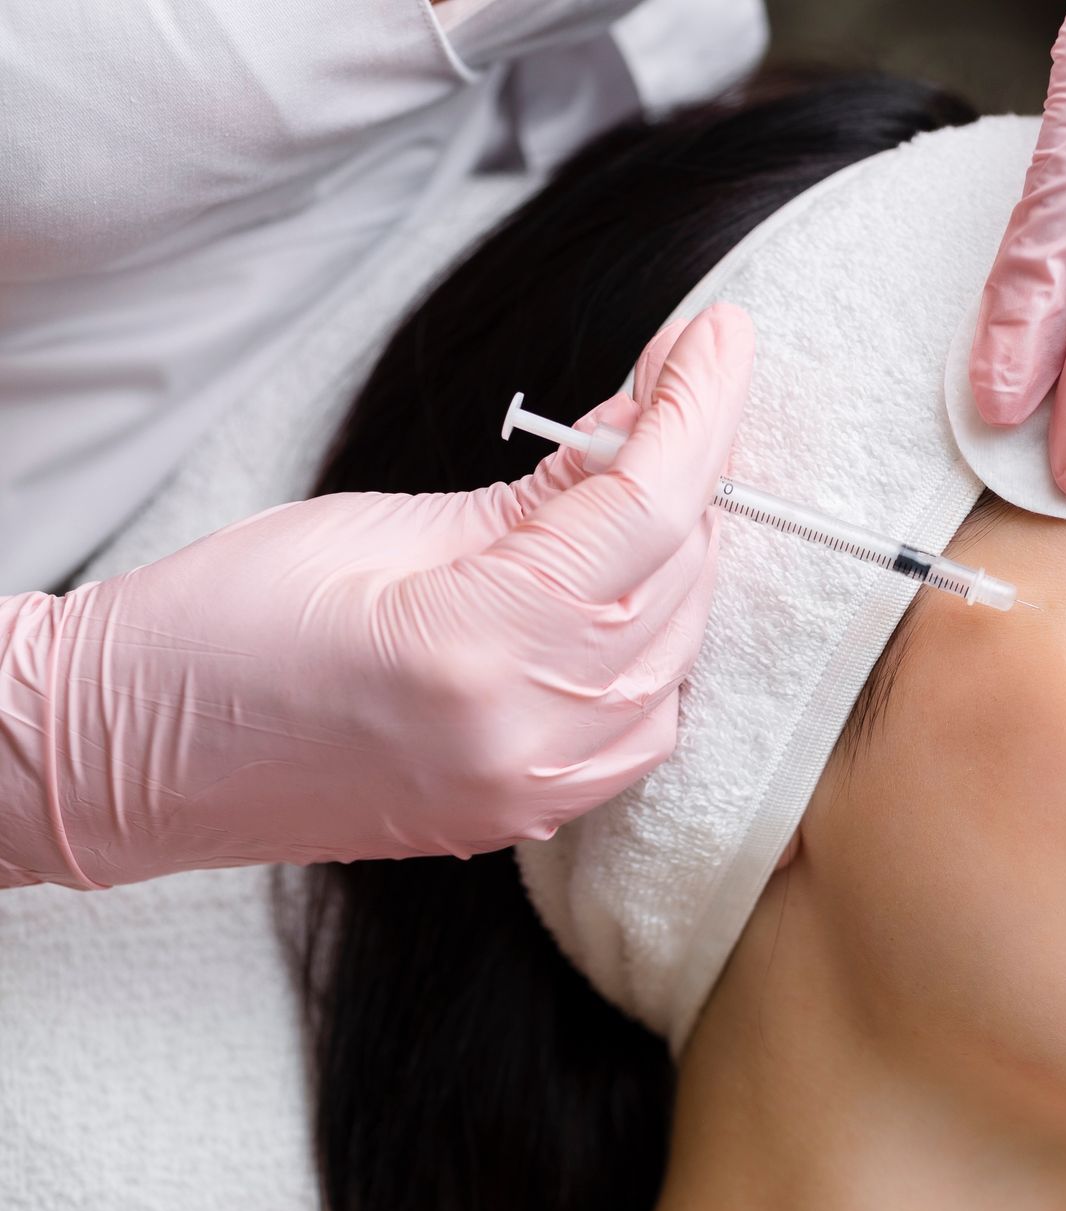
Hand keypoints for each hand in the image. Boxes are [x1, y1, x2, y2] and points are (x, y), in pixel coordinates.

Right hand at [0, 304, 753, 887]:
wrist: (139, 755)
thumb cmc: (224, 626)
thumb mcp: (383, 523)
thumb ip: (539, 492)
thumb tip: (640, 427)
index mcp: (481, 645)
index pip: (646, 508)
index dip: (697, 409)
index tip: (723, 335)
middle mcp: (529, 734)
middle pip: (678, 580)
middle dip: (689, 474)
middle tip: (668, 392)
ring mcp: (534, 791)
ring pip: (678, 655)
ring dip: (678, 560)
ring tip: (636, 484)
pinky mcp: (529, 815)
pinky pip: (646, 726)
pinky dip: (657, 649)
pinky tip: (625, 591)